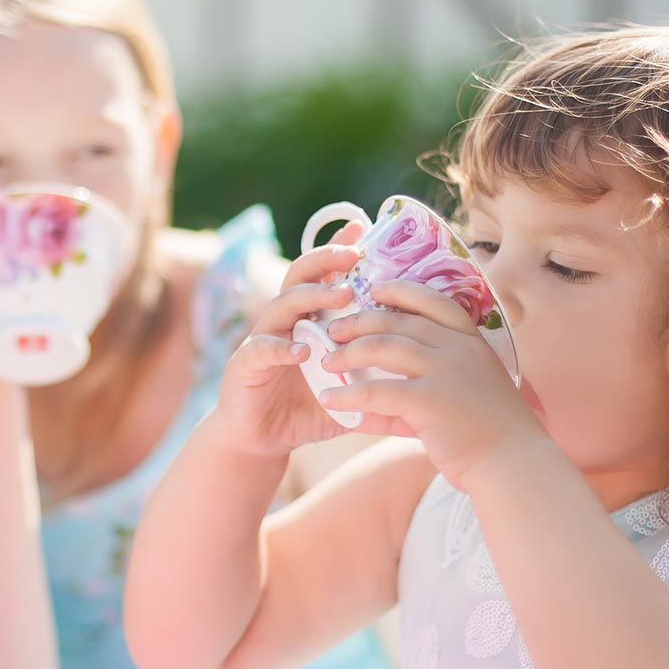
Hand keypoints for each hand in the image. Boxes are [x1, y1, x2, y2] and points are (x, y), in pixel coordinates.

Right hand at [214, 222, 395, 455]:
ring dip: (311, 298)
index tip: (361, 228)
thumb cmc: (307, 408)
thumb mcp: (348, 385)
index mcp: (308, 320)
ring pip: (282, 306)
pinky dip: (280, 347)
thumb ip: (376, 369)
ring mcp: (262, 340)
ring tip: (340, 295)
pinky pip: (261, 350)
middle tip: (352, 256)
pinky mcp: (244, 366)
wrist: (262, 439)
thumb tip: (423, 364)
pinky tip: (301, 350)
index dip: (338, 251)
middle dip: (325, 261)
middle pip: (299, 278)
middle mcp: (284, 322)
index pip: (322, 276)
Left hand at [318, 279, 547, 487]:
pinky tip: (329, 400)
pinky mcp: (428, 399)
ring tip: (327, 363)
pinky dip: (347, 394)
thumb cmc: (490, 434)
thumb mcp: (461, 398)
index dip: (400, 291)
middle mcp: (458, 348)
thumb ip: (417, 392)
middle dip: (360, 321)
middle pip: (398, 321)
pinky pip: (376, 390)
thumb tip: (366, 407)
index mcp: (470, 341)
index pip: (432, 301)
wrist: (513, 462)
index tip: (374, 289)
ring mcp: (444, 370)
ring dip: (348, 353)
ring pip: (383, 346)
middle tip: (334, 331)